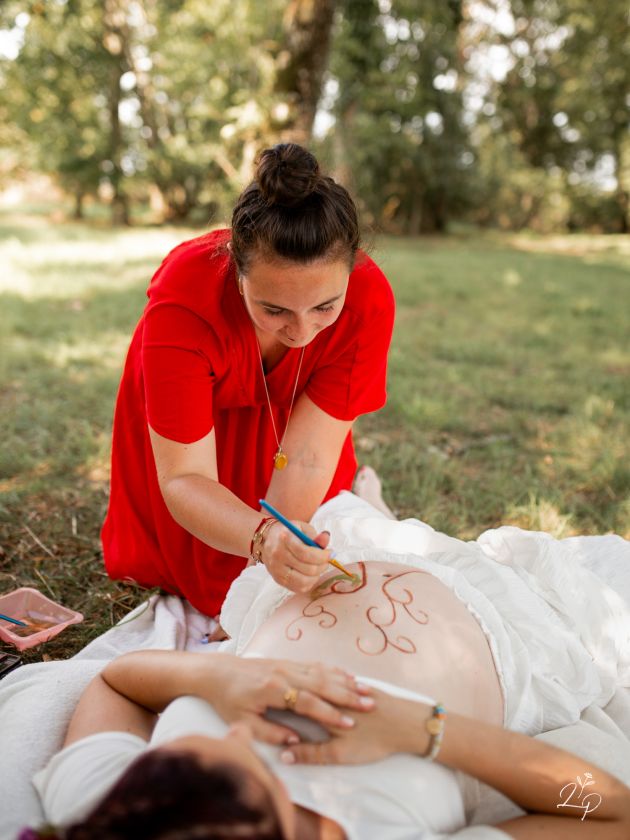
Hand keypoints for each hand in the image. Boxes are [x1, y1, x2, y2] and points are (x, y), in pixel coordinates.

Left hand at [203, 655, 374, 745]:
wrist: (216, 671)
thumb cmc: (227, 700)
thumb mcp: (242, 722)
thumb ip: (268, 733)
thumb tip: (292, 742)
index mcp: (274, 690)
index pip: (308, 703)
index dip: (330, 714)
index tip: (349, 724)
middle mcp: (284, 673)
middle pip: (322, 684)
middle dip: (348, 696)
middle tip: (370, 706)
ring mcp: (287, 665)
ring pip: (323, 673)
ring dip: (345, 683)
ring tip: (367, 693)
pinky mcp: (287, 661)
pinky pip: (316, 665)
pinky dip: (334, 672)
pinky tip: (348, 677)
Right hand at [261, 520, 330, 592]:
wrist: (268, 539)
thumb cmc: (289, 533)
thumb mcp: (302, 529)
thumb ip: (315, 536)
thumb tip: (326, 539)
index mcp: (284, 539)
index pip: (306, 553)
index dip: (322, 556)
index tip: (331, 553)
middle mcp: (278, 556)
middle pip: (307, 568)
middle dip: (322, 565)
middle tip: (326, 560)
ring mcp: (277, 570)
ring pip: (303, 581)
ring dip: (316, 576)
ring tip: (318, 567)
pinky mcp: (278, 580)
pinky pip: (298, 588)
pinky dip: (309, 582)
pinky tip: (310, 574)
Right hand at [279, 689, 431, 764]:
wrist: (409, 723)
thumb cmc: (374, 741)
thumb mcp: (340, 754)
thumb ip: (310, 753)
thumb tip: (284, 754)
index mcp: (325, 706)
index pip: (299, 699)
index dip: (283, 698)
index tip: (266, 696)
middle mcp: (335, 691)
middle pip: (312, 684)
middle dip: (294, 681)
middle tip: (275, 676)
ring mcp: (349, 685)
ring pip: (329, 676)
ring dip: (314, 676)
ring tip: (300, 673)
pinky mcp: (366, 685)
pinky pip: (346, 676)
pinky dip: (336, 674)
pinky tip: (334, 674)